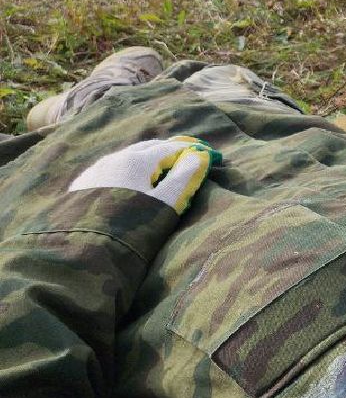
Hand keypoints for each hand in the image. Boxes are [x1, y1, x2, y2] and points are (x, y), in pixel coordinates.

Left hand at [69, 136, 220, 214]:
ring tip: (163, 169)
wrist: (82, 250)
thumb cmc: (131, 228)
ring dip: (149, 159)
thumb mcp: (165, 205)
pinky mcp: (84, 184)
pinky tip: (133, 181)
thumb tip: (200, 156)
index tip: (210, 155)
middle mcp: (115, 158)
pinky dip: (131, 169)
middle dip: (171, 150)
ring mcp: (97, 170)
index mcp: (137, 161)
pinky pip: (113, 168)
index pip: (172, 148)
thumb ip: (185, 178)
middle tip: (189, 157)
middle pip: (149, 147)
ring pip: (129, 156)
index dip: (193, 151)